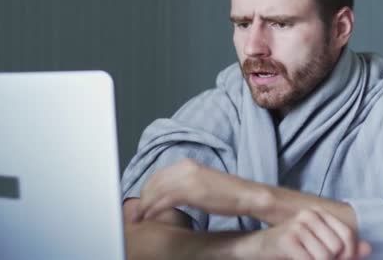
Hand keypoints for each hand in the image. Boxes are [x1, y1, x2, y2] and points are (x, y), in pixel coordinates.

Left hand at [134, 158, 252, 221]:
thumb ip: (185, 185)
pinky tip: (150, 216)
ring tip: (139, 217)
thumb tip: (169, 195)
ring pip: (157, 190)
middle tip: (136, 212)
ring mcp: (188, 178)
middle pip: (154, 182)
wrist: (246, 195)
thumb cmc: (227, 194)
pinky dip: (154, 208)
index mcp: (188, 164)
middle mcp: (185, 167)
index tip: (141, 202)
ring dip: (145, 205)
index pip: (159, 175)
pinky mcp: (192, 190)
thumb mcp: (202, 184)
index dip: (147, 190)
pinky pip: (165, 199)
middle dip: (143, 198)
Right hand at [239, 208, 370, 259]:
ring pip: (325, 257)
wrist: (261, 247)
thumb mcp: (321, 244)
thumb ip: (345, 247)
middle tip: (314, 258)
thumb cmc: (294, 247)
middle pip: (338, 248)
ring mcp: (298, 226)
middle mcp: (309, 215)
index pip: (348, 236)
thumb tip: (368, 248)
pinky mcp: (288, 240)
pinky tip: (297, 259)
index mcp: (320, 213)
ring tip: (305, 258)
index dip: (348, 254)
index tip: (336, 259)